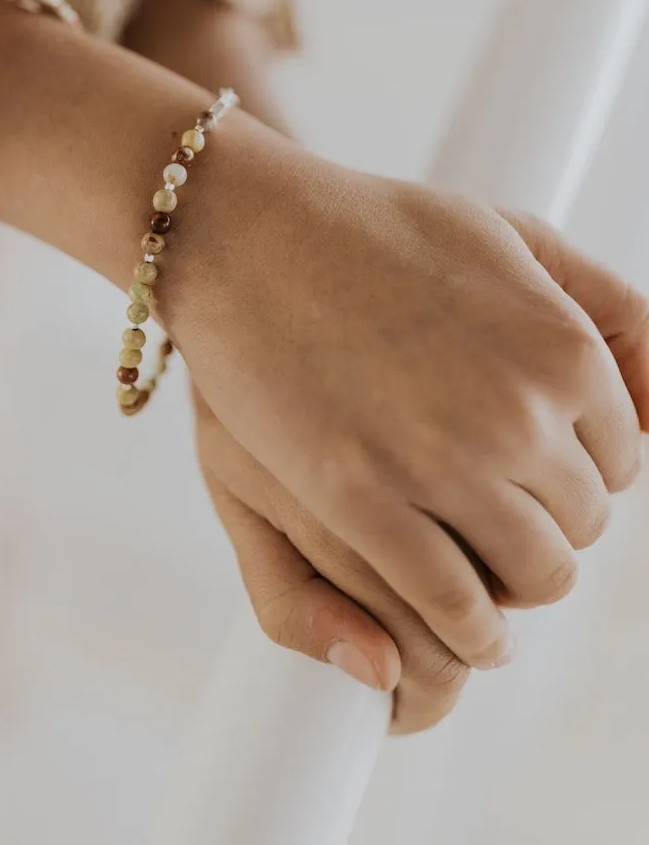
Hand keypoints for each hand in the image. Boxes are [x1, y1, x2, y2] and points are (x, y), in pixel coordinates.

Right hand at [165, 125, 648, 671]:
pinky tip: (467, 626)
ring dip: (515, 583)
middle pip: (583, 524)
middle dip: (545, 522)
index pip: (621, 460)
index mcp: (562, 347)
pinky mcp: (365, 505)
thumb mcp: (513, 235)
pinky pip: (458, 608)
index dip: (574, 469)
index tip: (529, 466)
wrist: (252, 236)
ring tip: (483, 569)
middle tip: (492, 508)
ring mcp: (442, 464)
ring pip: (536, 576)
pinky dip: (473, 630)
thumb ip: (610, 309)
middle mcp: (518, 411)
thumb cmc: (376, 232)